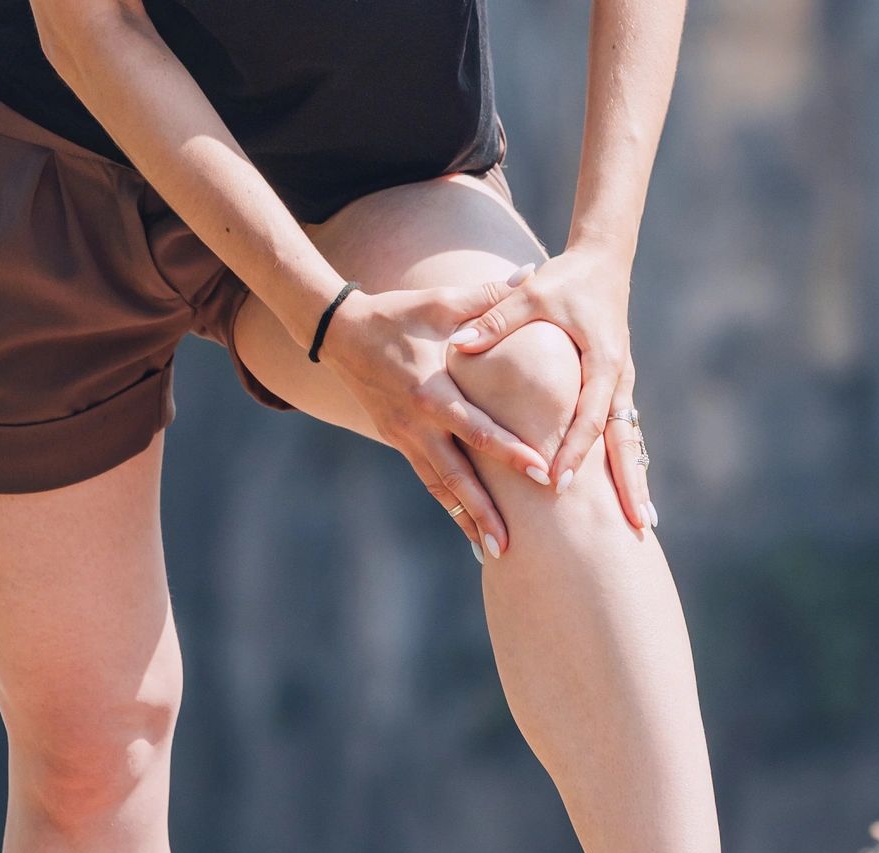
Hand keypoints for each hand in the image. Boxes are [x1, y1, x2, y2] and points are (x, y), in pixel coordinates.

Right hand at [316, 271, 550, 558]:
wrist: (339, 334)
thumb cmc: (397, 315)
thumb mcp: (440, 303)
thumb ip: (488, 296)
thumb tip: (532, 274)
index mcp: (432, 392)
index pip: (476, 429)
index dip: (508, 452)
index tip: (539, 473)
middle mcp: (417, 424)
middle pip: (456, 477)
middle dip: (484, 512)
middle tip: (511, 545)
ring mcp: (404, 438)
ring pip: (440, 488)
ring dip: (466, 521)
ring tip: (493, 552)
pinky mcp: (397, 442)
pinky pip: (428, 479)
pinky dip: (450, 505)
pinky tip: (469, 528)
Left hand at [449, 245, 651, 529]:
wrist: (603, 260)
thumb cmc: (566, 278)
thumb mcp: (531, 294)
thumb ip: (496, 319)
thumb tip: (458, 344)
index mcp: (602, 361)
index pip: (589, 415)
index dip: (574, 452)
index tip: (559, 485)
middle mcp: (618, 379)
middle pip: (625, 440)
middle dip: (630, 483)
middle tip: (638, 525)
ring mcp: (621, 385)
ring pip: (630, 441)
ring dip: (636, 481)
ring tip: (644, 523)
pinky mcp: (616, 387)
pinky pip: (622, 432)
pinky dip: (626, 464)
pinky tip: (629, 495)